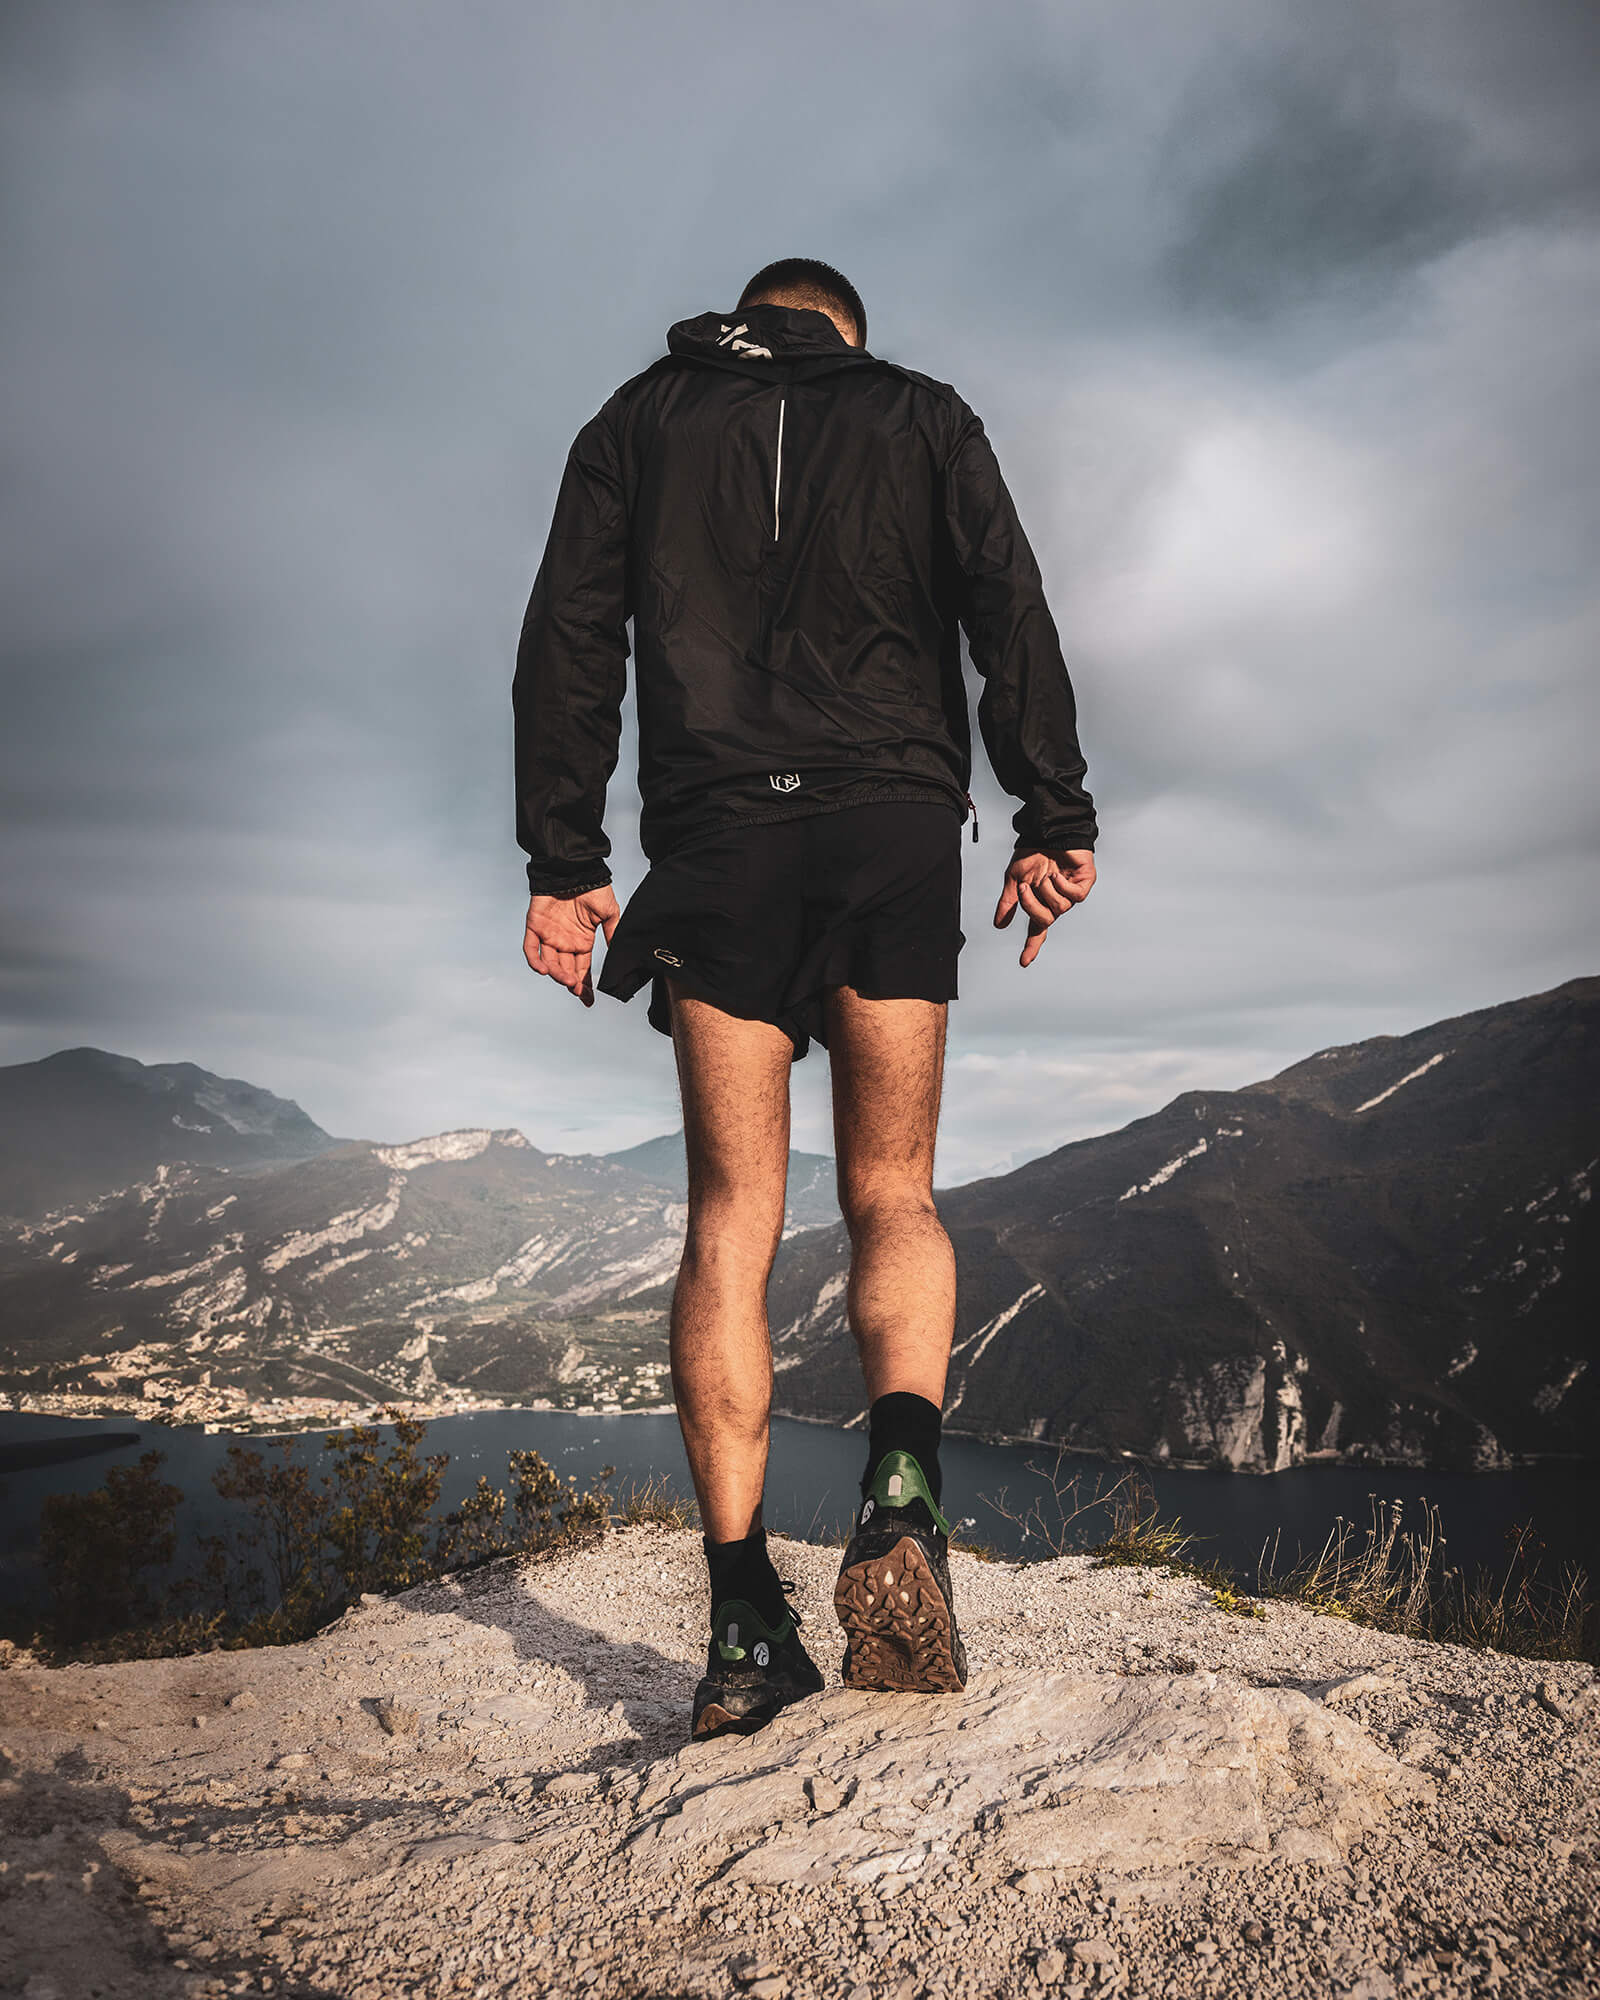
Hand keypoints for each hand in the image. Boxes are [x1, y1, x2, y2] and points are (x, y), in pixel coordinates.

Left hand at [522, 887, 620, 1006]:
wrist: (576, 868)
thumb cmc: (594, 888)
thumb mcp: (610, 913)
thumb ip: (612, 934)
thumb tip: (618, 956)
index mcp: (582, 941)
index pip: (582, 969)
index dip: (585, 986)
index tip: (588, 1000)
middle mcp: (565, 942)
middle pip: (566, 970)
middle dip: (571, 983)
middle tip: (577, 990)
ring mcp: (548, 935)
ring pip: (550, 963)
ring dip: (557, 974)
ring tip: (566, 980)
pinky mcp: (534, 926)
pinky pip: (531, 948)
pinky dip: (535, 961)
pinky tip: (543, 970)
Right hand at [993, 849, 1095, 967]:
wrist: (1049, 830)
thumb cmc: (1033, 853)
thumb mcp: (1014, 878)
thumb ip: (1008, 902)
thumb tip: (999, 925)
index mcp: (1040, 902)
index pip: (1036, 929)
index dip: (1031, 946)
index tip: (1024, 962)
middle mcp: (1056, 901)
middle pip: (1045, 920)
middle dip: (1032, 905)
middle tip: (1025, 888)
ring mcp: (1071, 893)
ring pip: (1059, 908)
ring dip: (1047, 890)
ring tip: (1046, 874)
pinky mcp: (1084, 884)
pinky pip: (1075, 896)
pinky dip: (1063, 885)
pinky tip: (1058, 874)